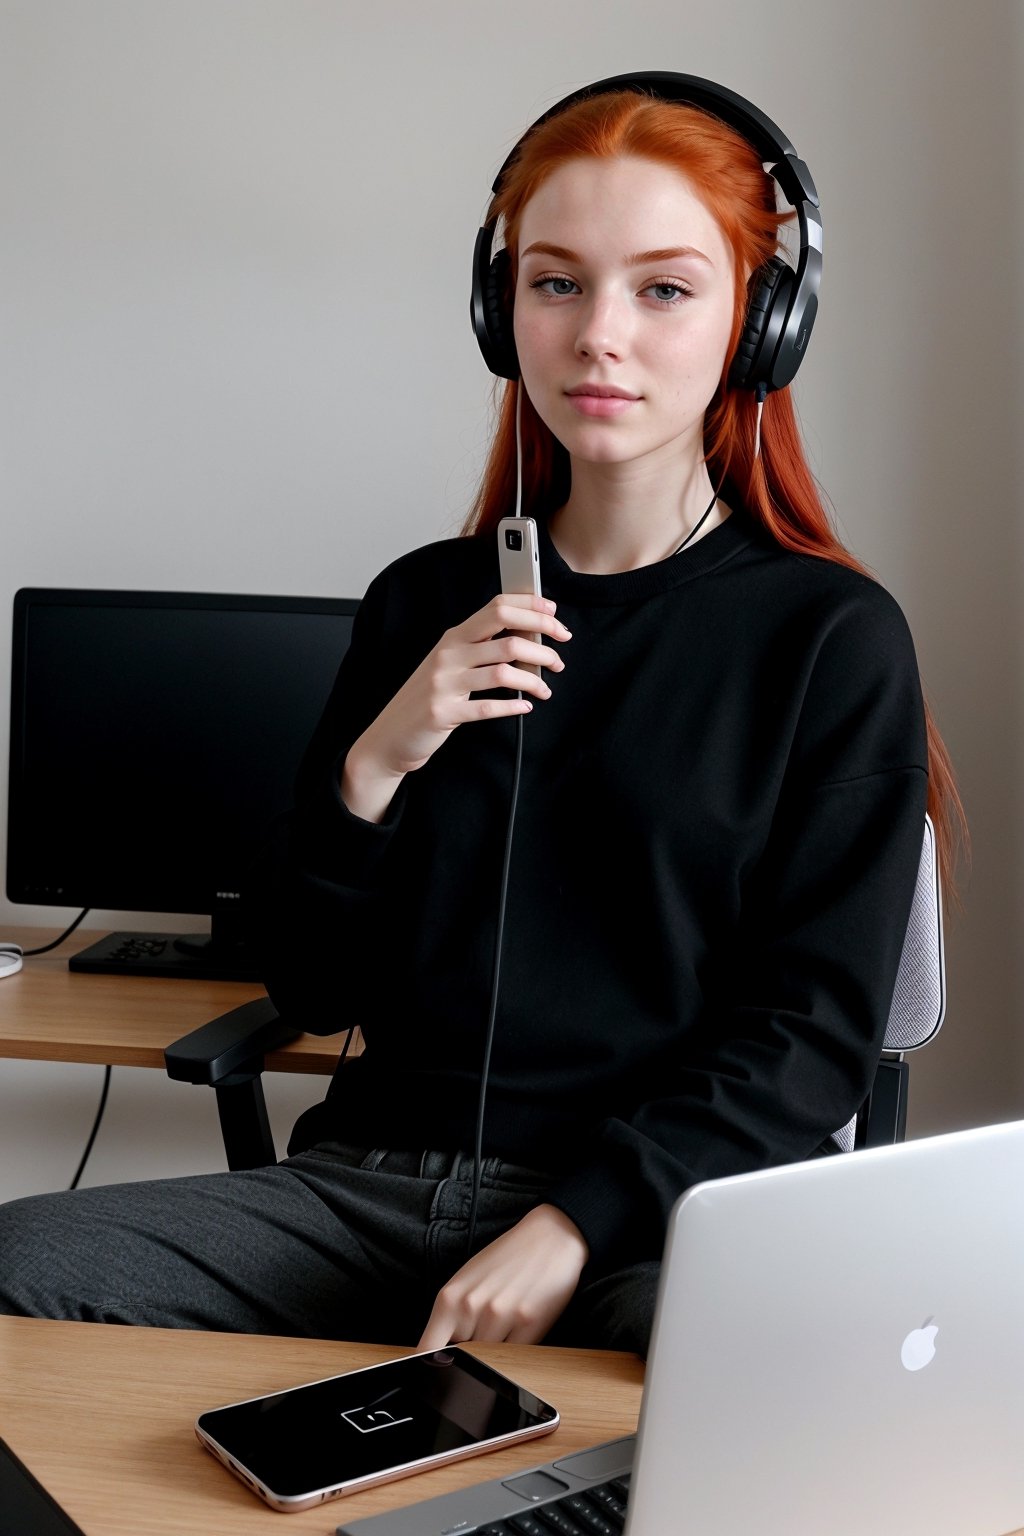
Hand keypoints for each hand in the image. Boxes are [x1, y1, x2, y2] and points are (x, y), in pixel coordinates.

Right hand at [342, 594, 569, 821]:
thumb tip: (526, 635)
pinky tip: (525, 707)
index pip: (497, 608)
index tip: (554, 616)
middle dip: (542, 644)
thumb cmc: (427, 697)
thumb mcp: (449, 663)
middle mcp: (448, 655)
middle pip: (507, 636)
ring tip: (544, 688)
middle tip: (558, 658)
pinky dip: (513, 707)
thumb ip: (480, 647)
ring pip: (503, 671)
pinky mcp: (444, 712)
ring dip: (534, 680)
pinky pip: (488, 707)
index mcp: (453, 637)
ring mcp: (445, 683)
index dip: (531, 607)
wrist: (391, 734)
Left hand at [417, 1204, 588, 1349]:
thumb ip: (451, 1315)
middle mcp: (472, 1307)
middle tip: (485, 1326)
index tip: (434, 1371)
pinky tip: (522, 1320)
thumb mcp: (468, 1280)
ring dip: (496, 1347)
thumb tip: (439, 1353)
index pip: (428, 1349)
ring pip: (489, 1359)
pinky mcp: (530, 1325)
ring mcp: (501, 1317)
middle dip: (470, 1351)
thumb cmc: (506, 1257)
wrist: (551, 1236)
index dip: (429, 1366)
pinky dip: (517, 1345)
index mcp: (450, 1297)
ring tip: (506, 1317)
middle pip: (461, 1357)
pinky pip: (515, 1355)